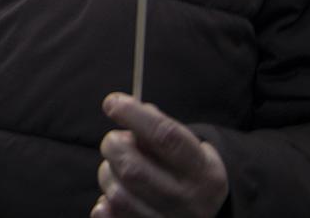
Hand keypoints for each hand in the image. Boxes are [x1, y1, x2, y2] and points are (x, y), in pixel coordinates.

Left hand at [92, 93, 228, 217]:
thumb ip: (159, 128)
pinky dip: (104, 204)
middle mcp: (189, 201)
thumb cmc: (187, 169)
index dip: (134, 115)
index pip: (165, 137)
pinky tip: (111, 192)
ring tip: (116, 167)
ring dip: (107, 173)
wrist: (204, 212)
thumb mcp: (189, 148)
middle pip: (133, 169)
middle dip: (113, 145)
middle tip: (114, 140)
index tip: (112, 102)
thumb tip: (123, 109)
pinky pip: (114, 217)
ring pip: (119, 194)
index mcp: (204, 171)